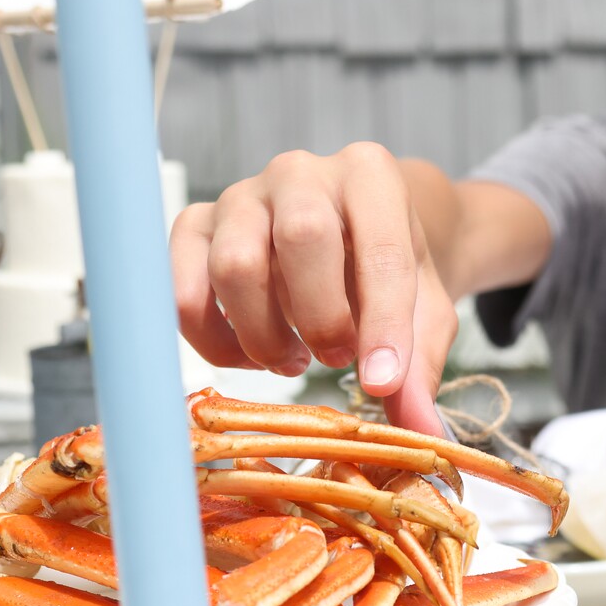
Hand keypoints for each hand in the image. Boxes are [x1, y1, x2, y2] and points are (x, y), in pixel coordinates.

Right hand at [170, 144, 456, 437]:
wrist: (347, 235)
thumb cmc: (384, 272)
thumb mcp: (423, 312)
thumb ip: (421, 367)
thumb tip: (424, 431)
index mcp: (371, 177)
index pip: (381, 249)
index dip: (383, 323)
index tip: (381, 383)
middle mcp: (301, 174)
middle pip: (301, 236)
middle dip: (321, 318)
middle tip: (336, 358)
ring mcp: (240, 196)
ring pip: (234, 264)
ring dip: (263, 334)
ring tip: (294, 360)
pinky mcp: (196, 227)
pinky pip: (182, 285)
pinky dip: (209, 338)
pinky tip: (247, 357)